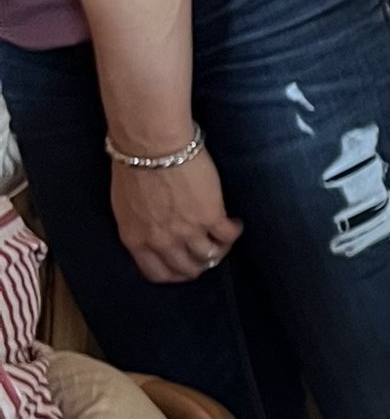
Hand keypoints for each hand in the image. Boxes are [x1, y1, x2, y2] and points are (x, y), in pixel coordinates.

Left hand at [110, 145, 241, 284]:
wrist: (151, 144)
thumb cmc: (133, 164)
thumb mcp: (125, 206)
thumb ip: (139, 226)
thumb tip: (153, 233)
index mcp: (136, 239)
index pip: (157, 273)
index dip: (174, 274)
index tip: (183, 267)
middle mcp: (162, 241)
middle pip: (187, 269)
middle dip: (199, 265)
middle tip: (207, 253)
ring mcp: (187, 232)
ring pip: (210, 257)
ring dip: (220, 250)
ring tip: (223, 237)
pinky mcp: (210, 217)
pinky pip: (228, 236)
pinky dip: (234, 232)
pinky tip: (235, 223)